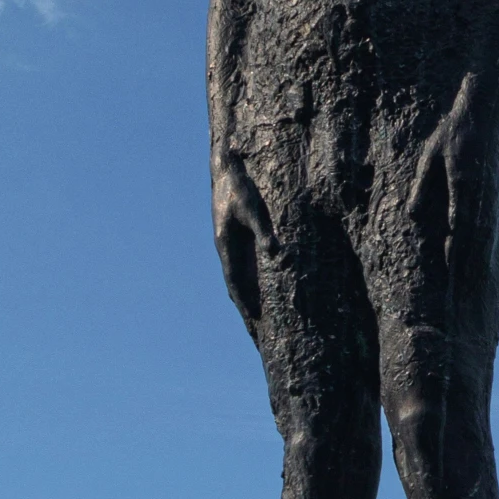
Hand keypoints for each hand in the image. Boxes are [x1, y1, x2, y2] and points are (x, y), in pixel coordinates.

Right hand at [212, 153, 275, 340]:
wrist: (225, 171)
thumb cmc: (240, 189)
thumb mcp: (253, 208)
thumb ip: (262, 231)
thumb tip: (274, 252)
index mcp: (225, 244)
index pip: (234, 279)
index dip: (242, 299)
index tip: (251, 317)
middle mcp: (224, 247)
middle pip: (233, 283)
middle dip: (243, 304)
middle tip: (254, 327)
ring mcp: (227, 244)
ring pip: (235, 276)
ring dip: (243, 295)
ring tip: (254, 315)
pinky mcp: (233, 237)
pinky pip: (238, 266)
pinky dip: (244, 281)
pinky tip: (255, 287)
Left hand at [407, 74, 491, 268]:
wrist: (482, 111)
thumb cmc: (452, 132)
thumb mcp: (429, 157)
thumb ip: (422, 186)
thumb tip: (411, 214)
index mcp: (462, 187)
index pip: (457, 226)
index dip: (453, 250)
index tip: (448, 271)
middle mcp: (479, 194)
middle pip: (475, 236)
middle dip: (469, 263)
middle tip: (463, 287)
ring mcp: (489, 193)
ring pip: (486, 232)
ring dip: (481, 257)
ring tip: (476, 279)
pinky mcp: (493, 190)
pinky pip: (490, 221)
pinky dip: (488, 241)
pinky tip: (486, 253)